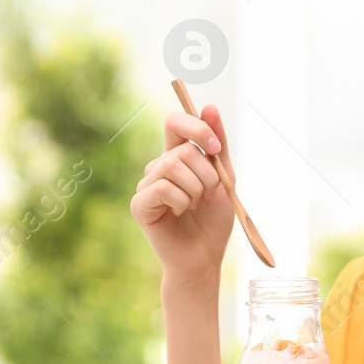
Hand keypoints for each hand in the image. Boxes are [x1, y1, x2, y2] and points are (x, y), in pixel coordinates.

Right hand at [131, 103, 236, 284]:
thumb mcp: (223, 178)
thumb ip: (217, 144)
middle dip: (207, 174)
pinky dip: (181, 201)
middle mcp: (157, 167)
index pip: (175, 122)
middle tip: (207, 195)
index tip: (215, 148)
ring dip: (196, 189)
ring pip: (173, 165)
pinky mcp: (139, 204)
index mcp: (176, 156)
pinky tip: (179, 213)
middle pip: (183, 148)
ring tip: (193, 206)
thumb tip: (210, 106)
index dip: (197, 127)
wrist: (204, 257)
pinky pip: (163, 187)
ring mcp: (146, 184)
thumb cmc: (213, 220)